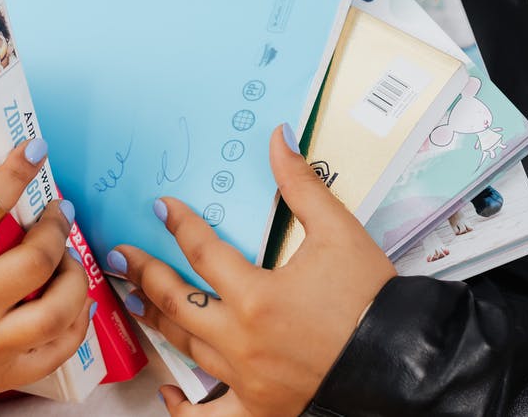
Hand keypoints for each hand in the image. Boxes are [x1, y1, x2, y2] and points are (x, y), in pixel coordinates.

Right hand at [0, 124, 90, 397]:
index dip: (14, 176)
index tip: (35, 148)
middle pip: (33, 262)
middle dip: (55, 227)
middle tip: (57, 207)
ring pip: (54, 312)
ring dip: (73, 277)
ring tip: (69, 254)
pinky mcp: (0, 375)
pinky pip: (56, 352)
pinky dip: (77, 324)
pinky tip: (75, 299)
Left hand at [111, 125, 395, 415]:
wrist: (406, 363)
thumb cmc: (373, 301)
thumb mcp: (339, 232)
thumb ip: (301, 185)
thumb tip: (280, 138)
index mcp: (258, 297)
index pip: (202, 252)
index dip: (179, 224)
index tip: (161, 208)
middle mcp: (243, 341)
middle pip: (178, 301)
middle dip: (145, 274)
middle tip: (121, 258)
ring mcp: (248, 379)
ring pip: (187, 348)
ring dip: (158, 322)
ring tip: (136, 302)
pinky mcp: (260, 408)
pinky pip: (210, 416)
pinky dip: (184, 409)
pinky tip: (169, 394)